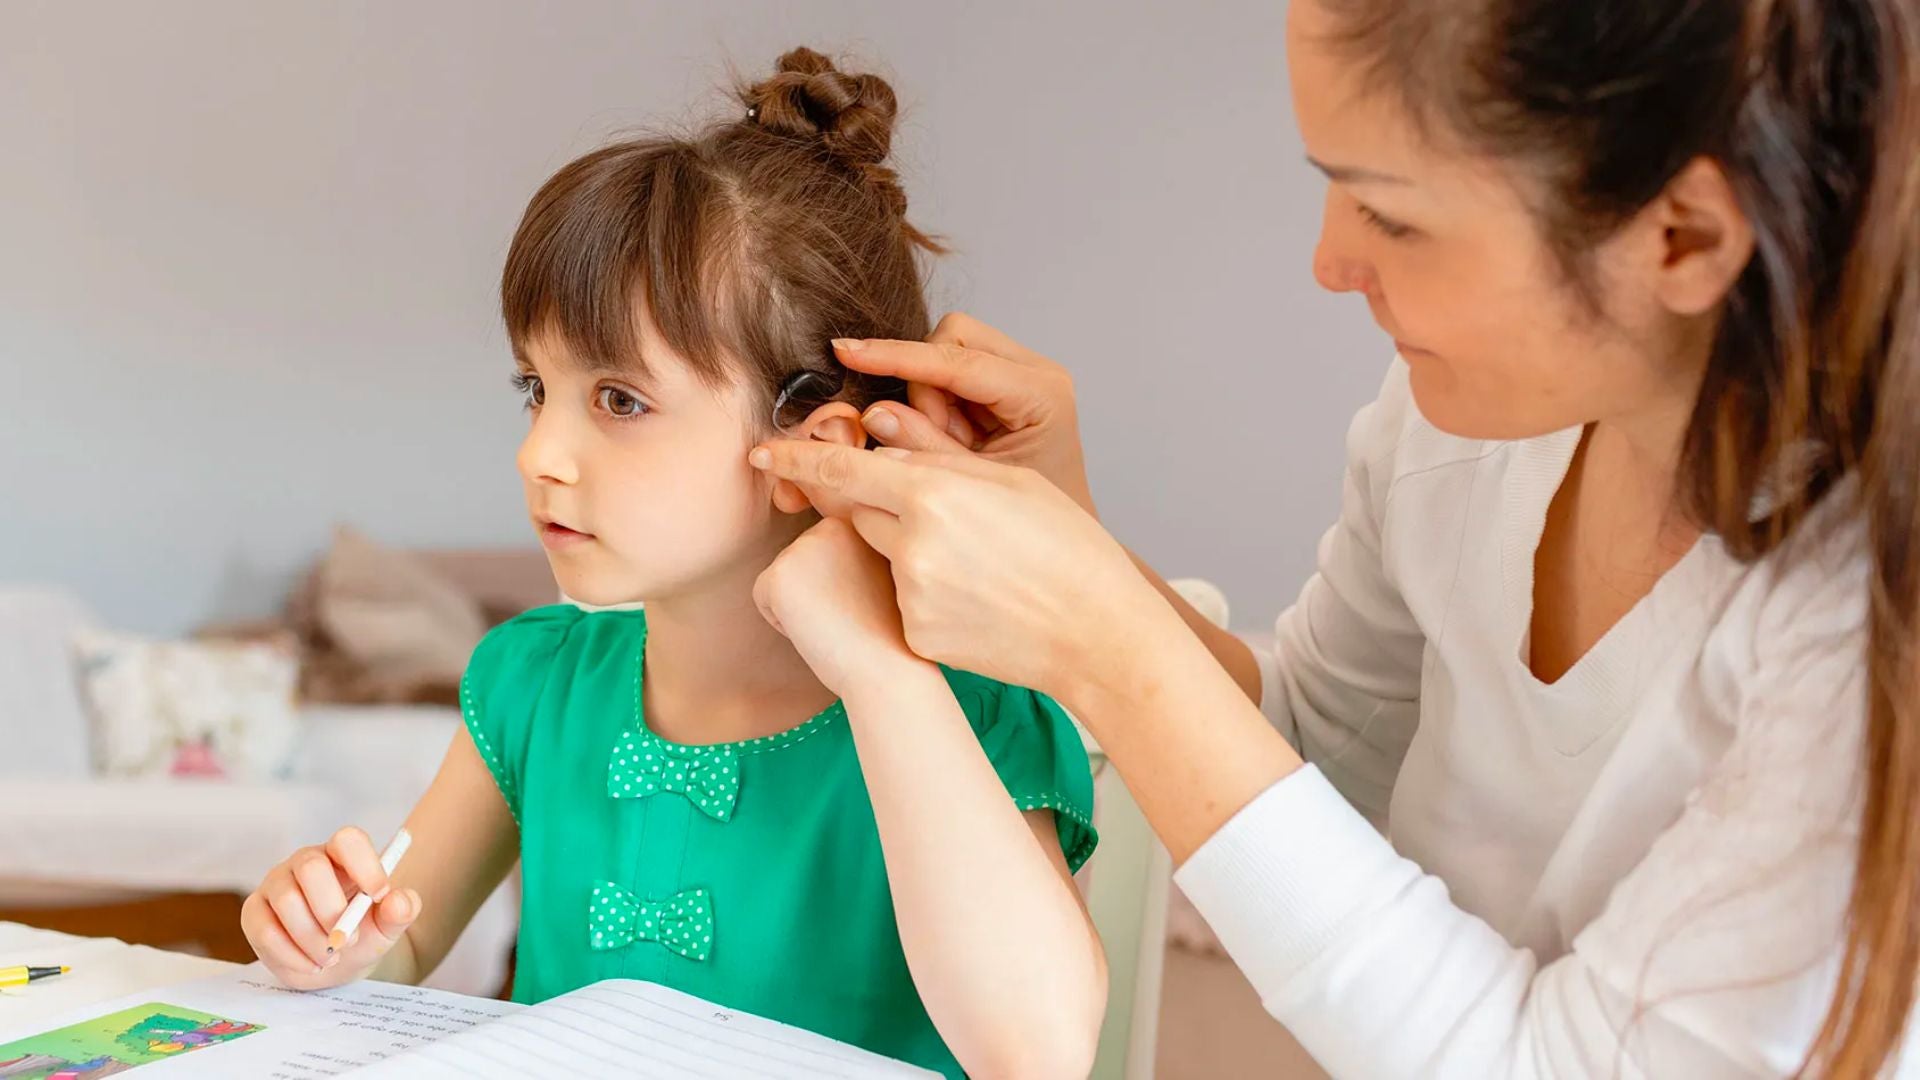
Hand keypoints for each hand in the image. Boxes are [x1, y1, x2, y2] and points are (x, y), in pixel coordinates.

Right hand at [241, 826, 419, 989]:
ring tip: (332, 956)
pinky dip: (291, 955)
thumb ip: (401, 911)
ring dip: (312, 938)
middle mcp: (305, 862)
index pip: (348, 840)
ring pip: (287, 901)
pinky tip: (311, 965)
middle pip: (311, 867)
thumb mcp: (388, 926)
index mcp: (342, 855)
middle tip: (348, 940)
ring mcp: (276, 884)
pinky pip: (264, 930)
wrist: (337, 961)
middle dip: (331, 909)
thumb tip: (399, 901)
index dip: (364, 864)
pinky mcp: (254, 912)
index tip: (379, 895)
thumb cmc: (363, 932)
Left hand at [748, 443, 1160, 703]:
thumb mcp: (1009, 480)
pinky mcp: (917, 635)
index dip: (796, 458)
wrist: (1096, 632)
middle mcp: (913, 544)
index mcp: (935, 492)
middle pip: (858, 510)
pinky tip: (977, 599)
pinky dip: (927, 594)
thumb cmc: (1066, 546)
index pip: (842, 468)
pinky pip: (902, 601)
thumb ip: (935, 453)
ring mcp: (911, 596)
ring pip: (882, 556)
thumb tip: (878, 426)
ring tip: (976, 562)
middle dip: (876, 504)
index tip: (763, 451)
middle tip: (933, 514)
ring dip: (909, 549)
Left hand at [754, 516, 919, 696]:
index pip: (819, 550)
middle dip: (814, 592)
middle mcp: (829, 524)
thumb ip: (851, 552)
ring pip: (780, 578)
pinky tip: (818, 628)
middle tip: (851, 613)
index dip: (837, 584)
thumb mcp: (875, 572)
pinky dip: (782, 623)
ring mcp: (803, 545)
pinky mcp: (780, 574)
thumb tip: (820, 559)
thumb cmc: (888, 631)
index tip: (866, 601)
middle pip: (796, 560)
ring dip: (800, 606)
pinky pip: (763, 598)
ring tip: (837, 621)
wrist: (889, 666)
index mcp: (856, 519)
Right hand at [832, 312, 1096, 514]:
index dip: (898, 356)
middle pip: (952, 340)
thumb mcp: (970, 485)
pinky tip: (953, 437)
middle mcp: (1036, 372)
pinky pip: (948, 371)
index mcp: (1040, 394)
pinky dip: (935, 400)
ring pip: (945, 351)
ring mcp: (1021, 373)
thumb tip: (874, 412)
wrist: (1057, 545)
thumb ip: (923, 448)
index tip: (850, 353)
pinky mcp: (1003, 382)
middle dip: (923, 384)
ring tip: (950, 444)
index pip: (958, 360)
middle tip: (935, 439)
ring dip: (928, 395)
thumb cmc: (1025, 523)